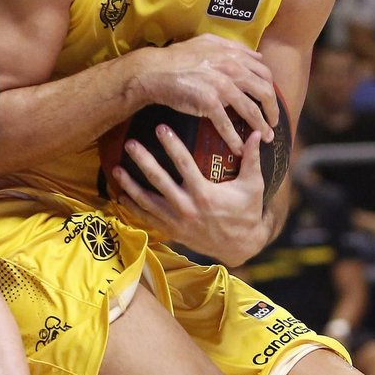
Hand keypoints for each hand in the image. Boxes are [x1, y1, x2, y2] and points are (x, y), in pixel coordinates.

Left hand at [114, 126, 268, 263]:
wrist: (240, 246)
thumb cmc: (246, 213)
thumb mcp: (253, 186)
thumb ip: (253, 159)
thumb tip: (258, 133)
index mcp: (204, 193)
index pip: (183, 163)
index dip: (171, 144)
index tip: (160, 128)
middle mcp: (187, 207)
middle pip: (158, 180)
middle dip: (142, 160)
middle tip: (130, 144)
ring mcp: (177, 221)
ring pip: (147, 201)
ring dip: (130, 184)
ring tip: (116, 168)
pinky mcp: (172, 232)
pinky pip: (148, 218)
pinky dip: (133, 208)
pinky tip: (122, 196)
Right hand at [129, 34, 278, 152]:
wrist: (155, 71)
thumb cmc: (177, 57)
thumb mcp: (207, 42)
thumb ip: (233, 47)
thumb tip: (257, 56)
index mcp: (233, 55)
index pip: (264, 73)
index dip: (271, 89)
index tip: (271, 101)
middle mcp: (232, 69)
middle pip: (264, 92)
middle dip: (272, 111)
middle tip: (274, 123)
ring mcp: (221, 86)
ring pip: (250, 110)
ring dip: (261, 127)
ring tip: (266, 138)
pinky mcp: (209, 103)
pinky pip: (227, 125)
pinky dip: (235, 139)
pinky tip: (240, 149)